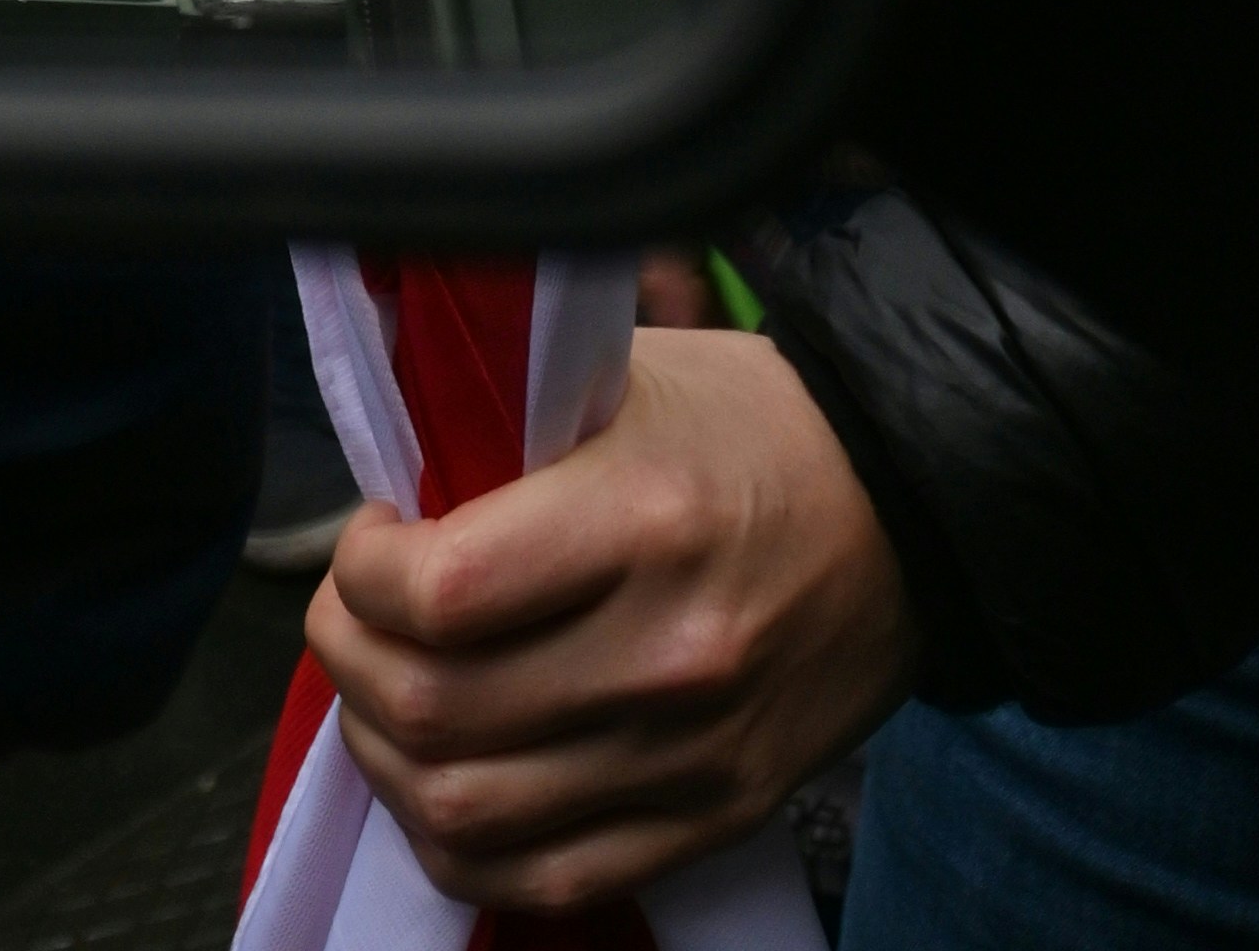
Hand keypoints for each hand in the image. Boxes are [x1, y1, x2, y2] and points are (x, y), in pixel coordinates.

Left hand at [306, 330, 911, 916]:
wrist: (907, 514)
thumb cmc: (755, 429)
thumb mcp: (631, 379)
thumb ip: (512, 424)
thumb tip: (389, 471)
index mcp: (643, 521)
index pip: (442, 591)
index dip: (363, 571)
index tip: (370, 538)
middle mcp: (667, 654)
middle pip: (437, 709)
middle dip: (351, 658)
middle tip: (354, 612)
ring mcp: (690, 756)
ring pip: (467, 811)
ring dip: (386, 755)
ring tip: (384, 691)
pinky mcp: (711, 820)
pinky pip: (542, 879)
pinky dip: (459, 843)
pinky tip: (440, 779)